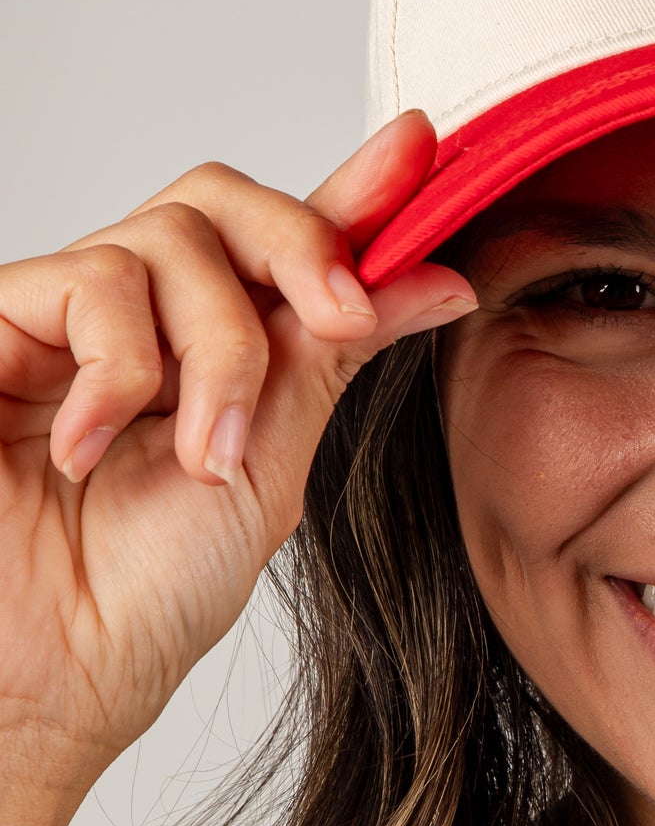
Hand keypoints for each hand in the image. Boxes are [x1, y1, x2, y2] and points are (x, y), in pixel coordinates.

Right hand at [0, 111, 473, 825]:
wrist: (49, 674)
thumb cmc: (139, 600)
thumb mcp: (269, 467)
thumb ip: (333, 358)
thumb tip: (434, 277)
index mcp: (215, 350)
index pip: (285, 243)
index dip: (355, 190)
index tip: (422, 150)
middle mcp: (142, 319)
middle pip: (225, 201)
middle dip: (302, 248)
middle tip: (340, 320)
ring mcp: (67, 317)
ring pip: (173, 237)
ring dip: (217, 349)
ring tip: (201, 454)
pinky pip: (90, 281)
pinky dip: (121, 369)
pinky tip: (96, 447)